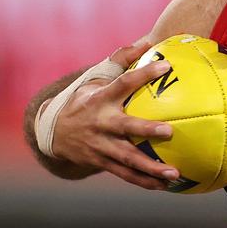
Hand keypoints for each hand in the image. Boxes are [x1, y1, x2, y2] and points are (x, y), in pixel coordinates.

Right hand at [49, 43, 179, 189]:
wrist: (53, 132)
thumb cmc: (85, 100)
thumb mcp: (95, 78)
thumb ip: (121, 59)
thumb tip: (149, 41)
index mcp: (100, 98)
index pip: (123, 83)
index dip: (143, 74)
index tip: (166, 67)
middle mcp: (100, 123)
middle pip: (125, 127)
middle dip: (146, 129)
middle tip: (170, 131)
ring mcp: (100, 145)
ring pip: (127, 158)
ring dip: (150, 167)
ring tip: (173, 174)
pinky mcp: (102, 162)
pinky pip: (125, 174)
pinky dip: (145, 181)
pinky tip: (166, 186)